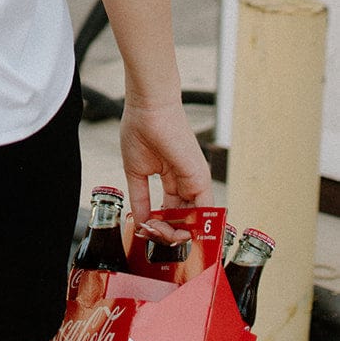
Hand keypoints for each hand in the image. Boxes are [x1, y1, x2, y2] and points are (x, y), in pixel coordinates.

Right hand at [120, 100, 213, 243]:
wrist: (148, 108)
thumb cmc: (140, 128)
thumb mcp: (136, 171)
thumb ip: (139, 198)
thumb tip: (139, 221)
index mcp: (173, 178)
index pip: (172, 211)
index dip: (160, 224)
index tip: (146, 229)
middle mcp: (187, 181)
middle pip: (183, 218)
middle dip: (168, 232)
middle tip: (151, 232)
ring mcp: (195, 181)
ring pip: (193, 219)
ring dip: (177, 232)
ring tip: (158, 232)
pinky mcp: (200, 178)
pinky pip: (204, 211)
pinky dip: (194, 226)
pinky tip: (178, 233)